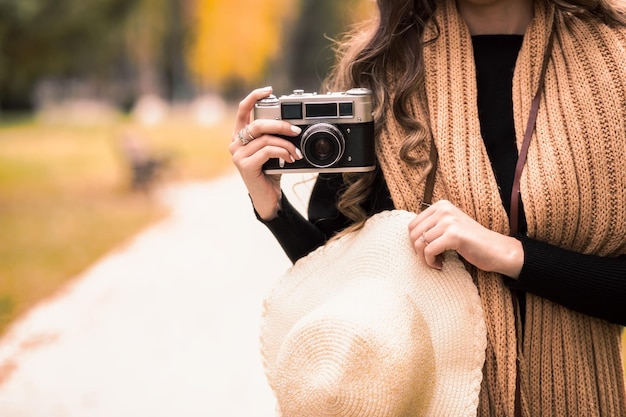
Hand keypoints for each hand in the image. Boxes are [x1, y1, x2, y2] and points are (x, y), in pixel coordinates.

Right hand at [229, 87, 303, 219]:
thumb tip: (292, 125)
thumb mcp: (272, 151)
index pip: (243, 110)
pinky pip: (267, 151)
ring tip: (297, 152)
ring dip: (286, 144)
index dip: (254, 97)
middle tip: (296, 130)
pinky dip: (283, 152)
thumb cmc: (270, 173)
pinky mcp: (245, 165)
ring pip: (266, 139)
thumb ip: (274, 137)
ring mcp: (238, 155)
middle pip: (258, 124)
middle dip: (280, 125)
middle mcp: (235, 143)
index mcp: (240, 136)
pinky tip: (290, 159)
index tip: (269, 91)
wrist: (268, 199)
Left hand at [408, 200, 523, 277]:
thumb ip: (432, 226)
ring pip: (420, 244)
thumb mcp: (449, 227)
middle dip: (418, 251)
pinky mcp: (454, 235)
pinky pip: (429, 251)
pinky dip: (431, 262)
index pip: (412, 225)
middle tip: (431, 259)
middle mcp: (444, 209)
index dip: (415, 242)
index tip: (427, 251)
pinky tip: (441, 265)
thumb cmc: (471, 242)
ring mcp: (449, 221)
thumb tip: (409, 236)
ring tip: (437, 262)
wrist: (496, 250)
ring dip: (426, 259)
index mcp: (441, 205)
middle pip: (413, 234)